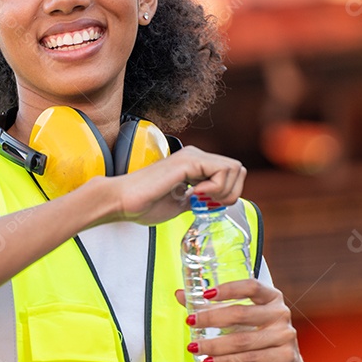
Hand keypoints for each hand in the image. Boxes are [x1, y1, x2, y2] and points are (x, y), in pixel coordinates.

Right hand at [97, 145, 245, 224]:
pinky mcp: (188, 161)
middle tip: (207, 204)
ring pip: (235, 168)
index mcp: (194, 164)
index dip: (228, 193)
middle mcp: (195, 156)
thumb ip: (199, 200)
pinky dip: (215, 188)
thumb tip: (215, 204)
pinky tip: (194, 194)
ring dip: (224, 191)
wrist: (123, 201)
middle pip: (238, 169)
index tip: (207, 206)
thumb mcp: (180, 204)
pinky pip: (222, 171)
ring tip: (200, 199)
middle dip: (230, 192)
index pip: (231, 173)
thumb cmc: (144, 204)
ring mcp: (192, 156)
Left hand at [175, 279, 306, 361]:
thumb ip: (212, 306)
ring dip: (214, 345)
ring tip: (195, 347)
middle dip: (211, 319)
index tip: (206, 294)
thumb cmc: (260, 334)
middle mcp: (281, 313)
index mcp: (271, 296)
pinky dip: (226, 361)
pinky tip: (211, 361)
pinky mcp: (284, 357)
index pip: (251, 286)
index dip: (228, 289)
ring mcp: (285, 336)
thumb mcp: (240, 317)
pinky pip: (249, 359)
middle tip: (191, 322)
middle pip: (241, 314)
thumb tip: (180, 294)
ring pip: (242, 340)